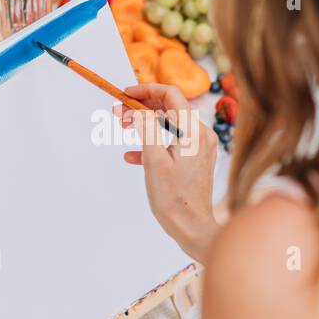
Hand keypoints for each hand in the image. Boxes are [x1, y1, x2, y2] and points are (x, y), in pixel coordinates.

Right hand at [118, 84, 217, 263]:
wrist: (192, 227)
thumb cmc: (174, 198)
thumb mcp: (154, 160)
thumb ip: (147, 129)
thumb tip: (139, 109)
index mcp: (193, 131)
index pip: (171, 95)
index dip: (145, 91)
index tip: (124, 95)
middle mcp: (200, 135)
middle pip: (169, 108)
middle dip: (141, 107)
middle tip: (118, 113)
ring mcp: (199, 148)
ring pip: (168, 125)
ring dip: (144, 124)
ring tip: (122, 128)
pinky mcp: (195, 160)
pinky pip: (171, 143)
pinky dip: (153, 143)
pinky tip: (132, 155)